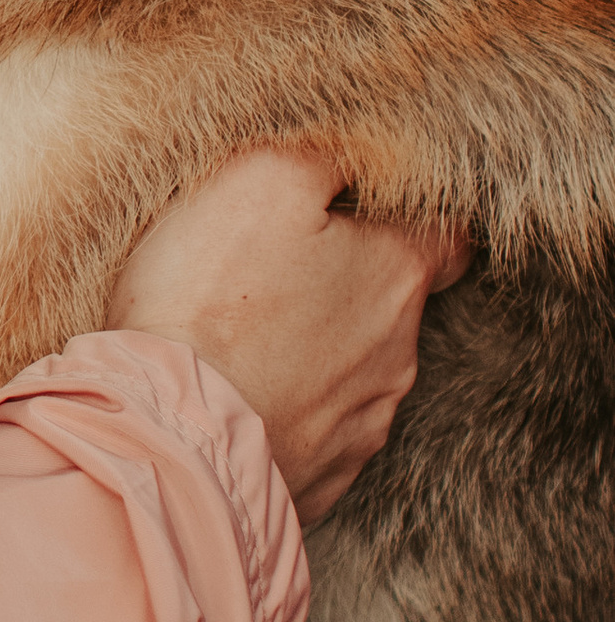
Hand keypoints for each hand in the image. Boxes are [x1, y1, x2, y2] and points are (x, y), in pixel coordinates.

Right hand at [103, 148, 470, 525]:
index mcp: (397, 275)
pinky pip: (315, 430)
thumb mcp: (259, 177)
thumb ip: (327, 151)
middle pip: (392, 304)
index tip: (379, 207)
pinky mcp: (324, 477)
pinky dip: (286, 408)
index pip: (449, 237)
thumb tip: (364, 144)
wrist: (171, 437)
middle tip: (277, 271)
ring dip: (314, 351)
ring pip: (354, 370)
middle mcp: (399, 354)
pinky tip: (237, 398)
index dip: (416, 215)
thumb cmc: (211, 299)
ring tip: (243, 340)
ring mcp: (364, 424)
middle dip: (346, 285)